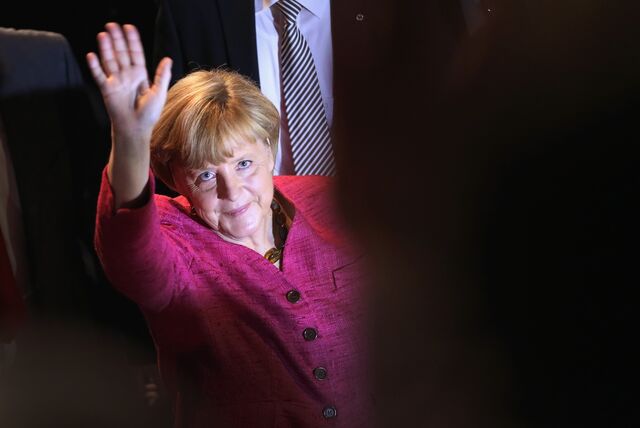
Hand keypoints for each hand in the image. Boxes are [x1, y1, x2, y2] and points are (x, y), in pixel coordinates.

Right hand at [86, 22, 171, 142]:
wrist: (136, 128)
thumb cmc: (149, 114)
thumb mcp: (159, 93)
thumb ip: (161, 75)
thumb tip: (167, 59)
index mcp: (140, 75)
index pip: (135, 54)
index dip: (132, 41)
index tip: (129, 27)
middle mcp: (127, 76)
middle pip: (121, 53)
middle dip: (117, 39)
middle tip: (112, 25)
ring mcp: (116, 81)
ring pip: (109, 60)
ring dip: (105, 48)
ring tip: (102, 35)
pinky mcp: (106, 89)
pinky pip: (99, 75)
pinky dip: (94, 66)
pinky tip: (91, 55)